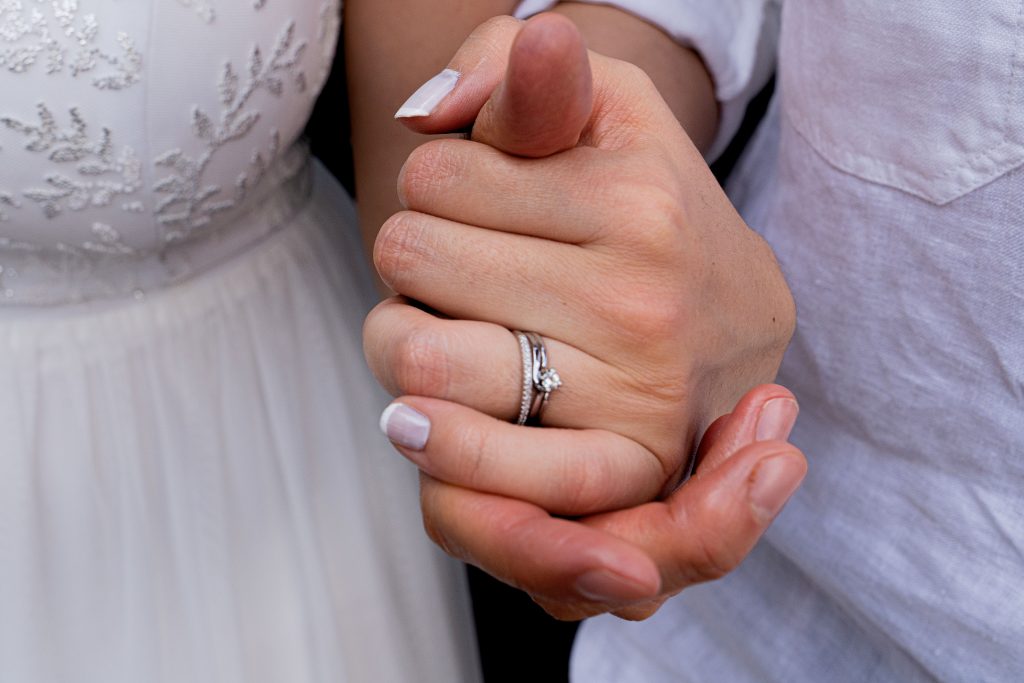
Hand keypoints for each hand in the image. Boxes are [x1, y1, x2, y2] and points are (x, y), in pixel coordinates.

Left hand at [364, 14, 803, 618]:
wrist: (746, 315)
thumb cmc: (651, 205)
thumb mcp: (611, 105)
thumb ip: (520, 67)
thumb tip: (429, 106)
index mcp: (634, 199)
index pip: (432, 178)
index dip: (434, 184)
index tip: (483, 202)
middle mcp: (640, 299)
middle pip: (409, 258)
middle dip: (415, 259)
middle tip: (470, 272)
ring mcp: (632, 395)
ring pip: (417, 358)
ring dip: (404, 341)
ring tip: (451, 336)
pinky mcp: (620, 473)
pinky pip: (487, 478)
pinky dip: (435, 447)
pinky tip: (416, 423)